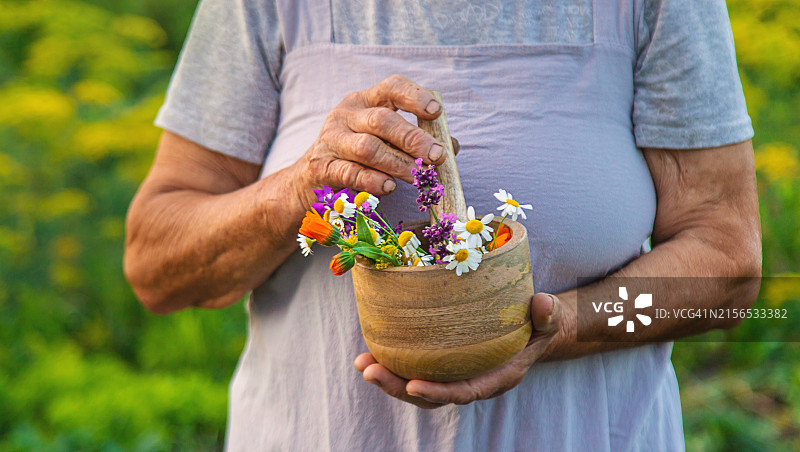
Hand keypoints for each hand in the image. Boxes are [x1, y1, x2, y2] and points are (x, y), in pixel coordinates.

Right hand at [293, 74, 458, 208]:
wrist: (309, 180)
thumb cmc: (356, 157)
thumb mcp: (384, 141)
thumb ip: (414, 141)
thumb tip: (450, 146)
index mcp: (365, 101)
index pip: (391, 88)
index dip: (415, 96)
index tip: (435, 112)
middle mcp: (346, 115)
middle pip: (382, 120)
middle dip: (413, 139)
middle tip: (436, 156)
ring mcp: (331, 139)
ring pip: (368, 148)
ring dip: (397, 163)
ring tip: (417, 177)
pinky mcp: (321, 166)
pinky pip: (350, 172)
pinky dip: (372, 180)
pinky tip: (389, 187)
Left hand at [354, 292, 566, 408]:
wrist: (534, 329)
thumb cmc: (540, 324)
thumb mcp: (549, 318)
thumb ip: (547, 314)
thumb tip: (542, 303)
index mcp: (496, 377)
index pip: (463, 391)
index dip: (438, 392)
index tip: (412, 385)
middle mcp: (471, 381)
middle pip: (431, 395)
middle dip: (397, 387)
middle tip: (369, 370)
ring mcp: (454, 374)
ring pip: (417, 385)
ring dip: (388, 377)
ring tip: (361, 363)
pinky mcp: (443, 362)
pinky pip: (415, 368)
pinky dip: (393, 361)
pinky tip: (370, 348)